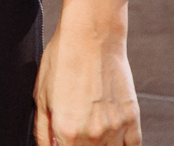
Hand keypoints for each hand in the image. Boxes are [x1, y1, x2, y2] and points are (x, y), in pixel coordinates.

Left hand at [35, 0, 140, 144]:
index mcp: (66, 130)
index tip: (62, 140)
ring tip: (90, 132)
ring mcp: (115, 128)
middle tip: (75, 132)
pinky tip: (111, 137)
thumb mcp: (40, 95)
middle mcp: (92, 134)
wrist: (91, 37)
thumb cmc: (63, 60)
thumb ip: (43, 129)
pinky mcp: (132, 119)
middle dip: (78, 145)